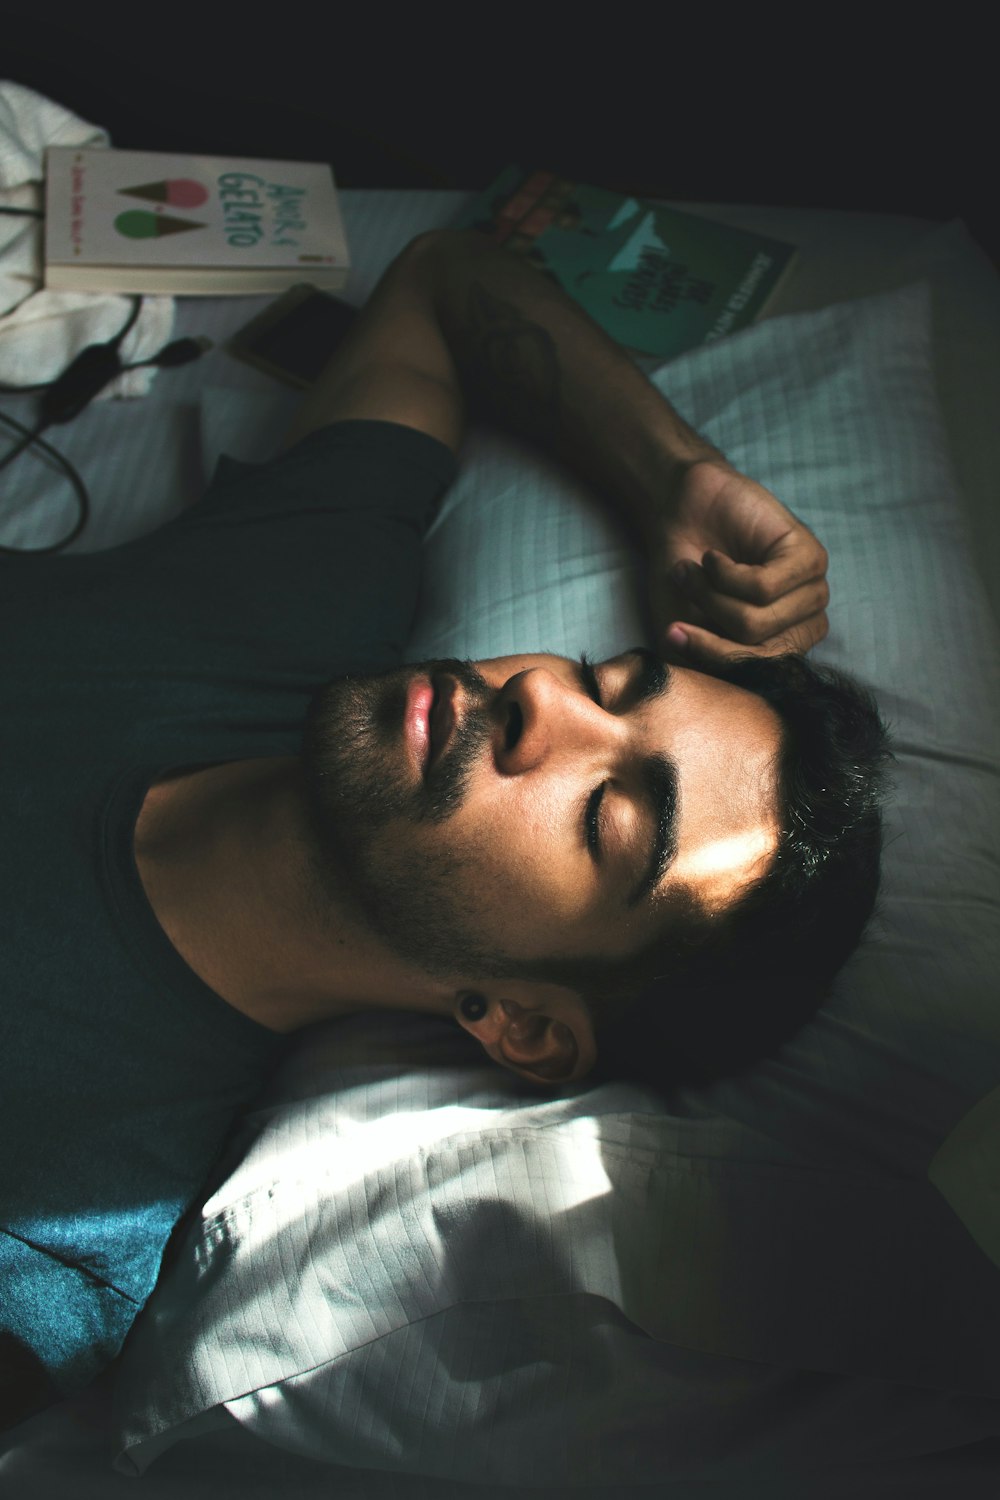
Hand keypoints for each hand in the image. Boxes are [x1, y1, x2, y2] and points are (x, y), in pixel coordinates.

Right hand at [647, 461, 828, 665]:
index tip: (672, 633)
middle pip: (754, 649)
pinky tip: (715, 557)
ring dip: (711, 594)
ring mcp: (811, 592)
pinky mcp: (810, 558)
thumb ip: (704, 666)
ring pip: (755, 621)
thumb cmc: (684, 576)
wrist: (679, 515)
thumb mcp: (686, 631)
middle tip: (684, 587)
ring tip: (697, 570)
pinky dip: (725, 573)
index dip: (710, 656)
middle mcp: (801, 624)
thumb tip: (722, 693)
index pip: (754, 674)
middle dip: (708, 621)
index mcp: (778, 648)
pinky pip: (763, 588)